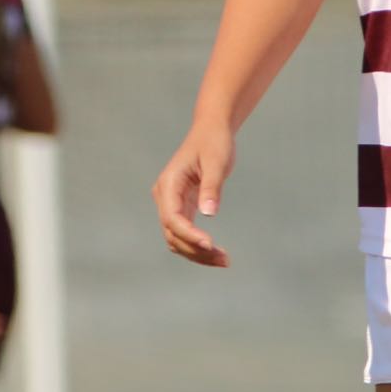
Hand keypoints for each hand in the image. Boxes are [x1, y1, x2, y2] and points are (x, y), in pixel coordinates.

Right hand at [153, 122, 236, 266]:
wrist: (211, 131)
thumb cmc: (214, 143)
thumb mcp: (216, 162)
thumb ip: (211, 187)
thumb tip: (209, 213)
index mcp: (169, 184)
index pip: (172, 218)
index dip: (189, 234)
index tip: (210, 244)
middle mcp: (165, 197)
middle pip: (173, 234)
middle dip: (196, 250)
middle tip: (224, 259)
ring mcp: (171, 204)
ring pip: (177, 239)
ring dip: (197, 253)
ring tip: (224, 260)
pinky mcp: (182, 208)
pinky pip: (185, 233)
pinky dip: (198, 246)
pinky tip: (216, 253)